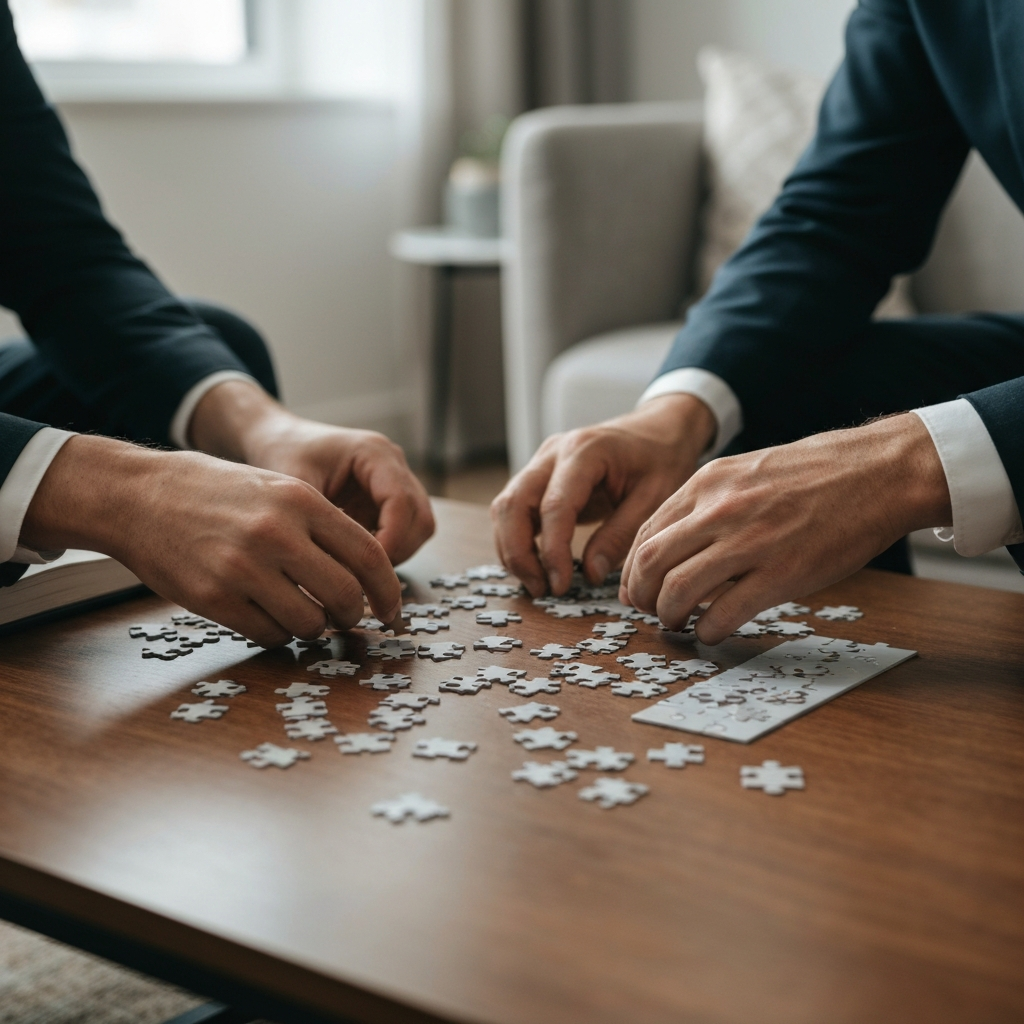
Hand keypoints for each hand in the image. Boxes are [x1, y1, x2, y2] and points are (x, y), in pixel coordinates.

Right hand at [21, 435, 403, 646]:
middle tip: (349, 618)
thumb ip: (321, 526)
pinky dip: (277, 633)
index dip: (388, 590)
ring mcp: (244, 568)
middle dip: (354, 615)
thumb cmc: (215, 492)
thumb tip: (366, 575)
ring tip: (303, 614)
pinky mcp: (214, 599)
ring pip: (309, 623)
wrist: (138, 497)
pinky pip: (269, 634)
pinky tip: (268, 615)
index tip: (392, 608)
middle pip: (345, 596)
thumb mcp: (277, 487)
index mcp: (301, 500)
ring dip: (314, 627)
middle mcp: (277, 534)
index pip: (369, 555)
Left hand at [189, 381, 433, 565]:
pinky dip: (385, 551)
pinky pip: (403, 532)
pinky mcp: (388, 500)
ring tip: (356, 570)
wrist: (279, 439)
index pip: (402, 503)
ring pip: (418, 529)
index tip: (365, 569)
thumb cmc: (284, 453)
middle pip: (421, 519)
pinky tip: (353, 560)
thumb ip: (318, 524)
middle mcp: (394, 465)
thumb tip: (331, 572)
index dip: (390, 541)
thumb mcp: (295, 486)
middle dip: (396, 552)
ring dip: (393, 554)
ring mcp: (396, 482)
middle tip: (363, 577)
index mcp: (375, 453)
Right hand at [491, 394, 715, 596]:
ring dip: (512, 549)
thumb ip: (621, 535)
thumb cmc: (661, 459)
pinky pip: (514, 509)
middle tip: (540, 590)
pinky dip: (516, 539)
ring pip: (505, 507)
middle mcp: (553, 452)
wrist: (658, 429)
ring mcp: (541, 462)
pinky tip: (536, 565)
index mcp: (585, 451)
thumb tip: (590, 574)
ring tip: (538, 584)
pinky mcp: (538, 476)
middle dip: (519, 553)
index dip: (552, 551)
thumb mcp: (655, 497)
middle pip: (512, 504)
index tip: (560, 585)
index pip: (553, 506)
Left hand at [620, 413, 951, 643]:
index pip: (645, 534)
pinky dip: (708, 630)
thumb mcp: (745, 473)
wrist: (876, 472)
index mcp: (706, 484)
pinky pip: (724, 613)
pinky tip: (712, 632)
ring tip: (677, 624)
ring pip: (677, 590)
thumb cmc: (814, 475)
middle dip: (640, 596)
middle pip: (650, 564)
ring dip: (668, 617)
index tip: (637, 588)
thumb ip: (708, 504)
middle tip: (649, 611)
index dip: (632, 569)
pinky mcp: (780, 574)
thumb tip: (675, 544)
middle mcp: (718, 510)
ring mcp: (748, 542)